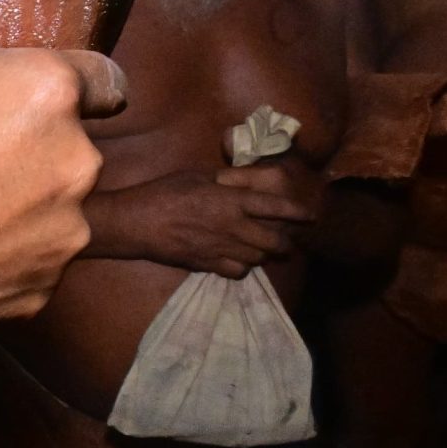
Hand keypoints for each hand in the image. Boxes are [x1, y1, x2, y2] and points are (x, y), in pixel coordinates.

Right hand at [0, 0, 122, 354]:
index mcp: (47, 92)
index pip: (99, 73)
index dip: (48, 74)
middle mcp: (76, 165)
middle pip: (68, 137)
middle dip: (21, 134)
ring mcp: (61, 237)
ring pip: (52, 198)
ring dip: (12, 191)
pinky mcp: (37, 293)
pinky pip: (28, 256)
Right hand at [90, 162, 317, 279]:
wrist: (136, 224)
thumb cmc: (164, 192)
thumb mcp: (197, 176)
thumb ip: (228, 180)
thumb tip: (250, 181)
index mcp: (232, 201)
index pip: (275, 207)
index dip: (297, 211)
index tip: (309, 216)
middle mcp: (233, 228)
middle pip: (275, 241)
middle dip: (286, 242)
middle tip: (286, 238)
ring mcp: (222, 249)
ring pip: (259, 258)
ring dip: (266, 253)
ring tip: (264, 248)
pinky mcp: (209, 265)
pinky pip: (239, 271)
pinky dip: (245, 266)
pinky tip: (239, 259)